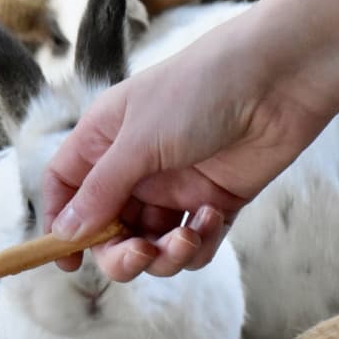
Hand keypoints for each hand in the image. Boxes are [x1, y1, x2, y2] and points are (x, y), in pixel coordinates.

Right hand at [43, 21, 329, 280]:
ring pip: (152, 244)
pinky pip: (194, 244)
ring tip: (185, 237)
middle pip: (109, 229)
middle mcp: (135, 167)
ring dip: (165, 254)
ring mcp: (175, 186)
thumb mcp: (139, 140)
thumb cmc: (198, 90)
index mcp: (104, 141)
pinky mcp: (214, 201)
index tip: (70, 260)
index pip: (66, 189)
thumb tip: (65, 231)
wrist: (278, 78)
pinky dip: (199, 243)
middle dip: (120, 253)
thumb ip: (101, 190)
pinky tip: (212, 215)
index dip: (61, 225)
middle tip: (140, 255)